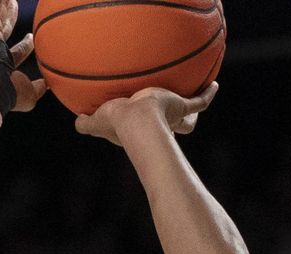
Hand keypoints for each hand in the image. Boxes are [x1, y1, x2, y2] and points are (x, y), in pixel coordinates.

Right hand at [0, 0, 46, 112]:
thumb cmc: (10, 95)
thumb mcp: (31, 94)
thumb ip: (41, 88)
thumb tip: (52, 85)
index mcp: (7, 66)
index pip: (18, 51)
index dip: (26, 44)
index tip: (31, 37)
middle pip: (6, 29)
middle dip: (10, 17)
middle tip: (14, 5)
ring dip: (4, 4)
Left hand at [75, 82, 218, 144]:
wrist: (135, 120)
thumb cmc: (115, 124)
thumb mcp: (95, 123)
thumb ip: (84, 125)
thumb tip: (76, 122)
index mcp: (141, 130)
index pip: (148, 133)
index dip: (149, 131)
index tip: (150, 129)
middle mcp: (158, 126)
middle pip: (174, 129)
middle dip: (176, 126)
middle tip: (179, 120)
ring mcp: (173, 116)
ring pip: (189, 116)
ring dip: (192, 111)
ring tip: (197, 98)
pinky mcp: (182, 107)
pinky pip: (200, 101)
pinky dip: (208, 94)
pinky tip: (214, 85)